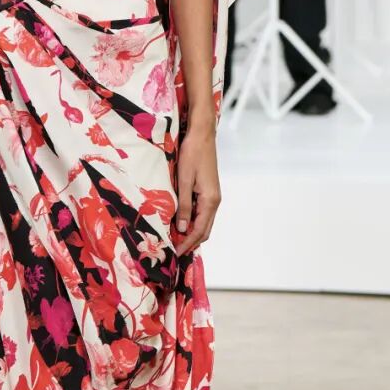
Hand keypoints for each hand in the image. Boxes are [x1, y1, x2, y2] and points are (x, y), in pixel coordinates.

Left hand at [173, 117, 220, 254]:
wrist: (202, 136)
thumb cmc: (192, 154)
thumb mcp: (184, 181)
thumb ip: (184, 206)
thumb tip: (181, 228)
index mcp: (210, 200)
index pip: (199, 231)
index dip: (188, 244)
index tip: (175, 253)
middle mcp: (215, 201)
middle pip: (205, 230)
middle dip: (191, 242)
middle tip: (174, 250)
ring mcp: (213, 196)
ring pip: (204, 222)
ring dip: (192, 233)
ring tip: (175, 239)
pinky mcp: (209, 191)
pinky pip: (202, 213)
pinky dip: (193, 222)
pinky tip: (181, 222)